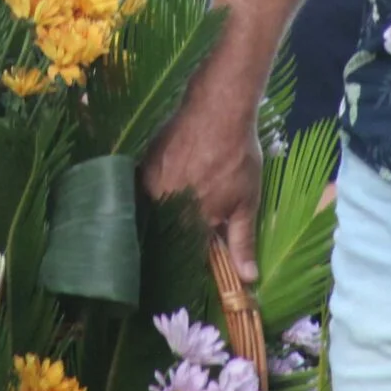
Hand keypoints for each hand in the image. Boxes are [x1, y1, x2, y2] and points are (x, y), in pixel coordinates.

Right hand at [142, 78, 265, 280]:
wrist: (217, 110)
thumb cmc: (237, 156)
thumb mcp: (247, 200)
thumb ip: (242, 241)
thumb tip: (248, 280)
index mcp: (193, 222)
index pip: (187, 253)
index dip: (192, 256)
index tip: (196, 255)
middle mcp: (167, 208)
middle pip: (167, 234)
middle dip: (176, 235)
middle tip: (187, 225)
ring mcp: (151, 186)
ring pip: (153, 213)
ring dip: (164, 214)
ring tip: (177, 206)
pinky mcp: (143, 167)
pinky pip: (143, 191)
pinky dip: (153, 194)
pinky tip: (166, 187)